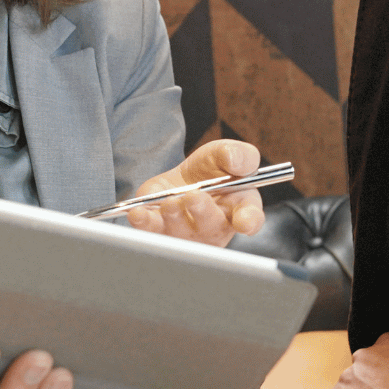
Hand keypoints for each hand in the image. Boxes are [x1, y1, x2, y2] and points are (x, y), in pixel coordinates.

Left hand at [125, 139, 265, 245]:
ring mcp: (186, 234)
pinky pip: (150, 231)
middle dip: (203, 212)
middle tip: (194, 197)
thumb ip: (238, 155)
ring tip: (170, 201)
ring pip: (180, 231)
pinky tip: (138, 213)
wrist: (183, 179)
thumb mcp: (226, 155)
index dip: (248, 221)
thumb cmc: (212, 171)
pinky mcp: (159, 232)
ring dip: (174, 216)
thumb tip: (234, 161)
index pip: (250, 219)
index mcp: (240, 209)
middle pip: (212, 226)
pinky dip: (144, 222)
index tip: (244, 220)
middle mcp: (214, 227)